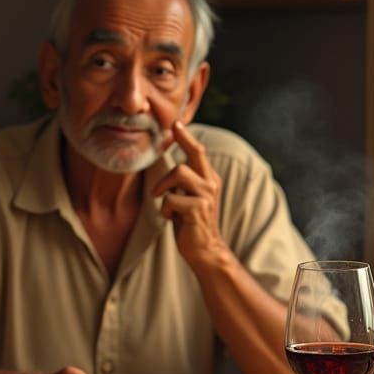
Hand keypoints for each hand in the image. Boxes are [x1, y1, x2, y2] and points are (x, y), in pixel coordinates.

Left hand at [151, 121, 225, 269]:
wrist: (204, 249)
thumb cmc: (191, 223)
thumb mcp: (187, 197)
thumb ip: (183, 183)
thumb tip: (170, 167)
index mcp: (208, 179)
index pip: (198, 152)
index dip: (187, 137)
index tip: (176, 123)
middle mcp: (210, 184)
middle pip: (194, 154)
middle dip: (182, 141)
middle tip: (171, 131)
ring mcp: (205, 196)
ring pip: (178, 173)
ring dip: (163, 186)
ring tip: (164, 201)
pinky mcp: (197, 210)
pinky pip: (170, 199)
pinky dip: (165, 209)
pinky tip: (171, 218)